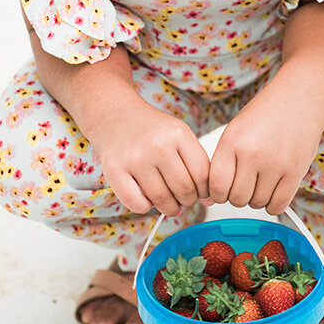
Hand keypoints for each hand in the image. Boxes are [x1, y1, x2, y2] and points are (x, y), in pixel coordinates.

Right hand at [91, 95, 209, 216]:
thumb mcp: (178, 135)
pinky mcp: (114, 170)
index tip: (200, 194)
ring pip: (162, 200)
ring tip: (168, 203)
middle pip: (184, 190)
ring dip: (169, 208)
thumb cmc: (150, 128)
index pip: (203, 175)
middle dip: (187, 201)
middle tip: (183, 200)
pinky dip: (145, 208)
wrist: (115, 115)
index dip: (204, 191)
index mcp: (179, 134)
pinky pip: (137, 204)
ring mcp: (135, 158)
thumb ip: (196, 163)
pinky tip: (147, 199)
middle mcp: (158, 145)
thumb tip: (209, 199)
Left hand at [207, 86, 323, 216]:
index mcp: (231, 141)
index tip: (224, 191)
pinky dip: (274, 204)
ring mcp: (274, 164)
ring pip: (257, 204)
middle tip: (247, 184)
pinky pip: (278, 205)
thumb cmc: (268, 112)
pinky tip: (275, 190)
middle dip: (239, 196)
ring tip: (264, 180)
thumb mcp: (236, 129)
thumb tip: (215, 194)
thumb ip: (225, 159)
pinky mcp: (295, 171)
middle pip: (236, 199)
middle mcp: (251, 153)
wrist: (300, 97)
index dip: (218, 194)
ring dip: (259, 198)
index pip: (216, 186)